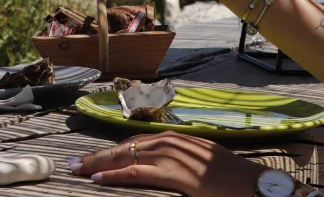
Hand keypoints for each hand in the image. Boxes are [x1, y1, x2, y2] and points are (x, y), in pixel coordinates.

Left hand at [68, 131, 262, 196]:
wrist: (250, 183)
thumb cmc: (228, 178)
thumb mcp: (199, 164)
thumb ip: (179, 161)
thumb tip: (160, 167)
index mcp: (173, 140)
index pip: (134, 143)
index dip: (111, 151)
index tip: (91, 158)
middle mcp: (169, 142)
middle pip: (124, 147)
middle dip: (97, 156)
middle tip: (73, 165)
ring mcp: (171, 156)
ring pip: (126, 157)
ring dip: (100, 164)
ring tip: (78, 171)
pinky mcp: (174, 173)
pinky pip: (139, 172)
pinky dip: (117, 174)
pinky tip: (100, 178)